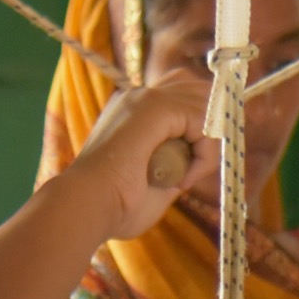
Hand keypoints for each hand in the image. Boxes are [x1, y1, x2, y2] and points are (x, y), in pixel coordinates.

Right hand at [64, 71, 210, 242]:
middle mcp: (139, 97)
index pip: (185, 97)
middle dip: (212, 129)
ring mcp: (146, 97)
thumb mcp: (153, 183)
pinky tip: (183, 178)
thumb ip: (174, 167)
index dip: (200, 130)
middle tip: (198, 168)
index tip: (189, 172)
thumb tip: (193, 166)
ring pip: (206, 107)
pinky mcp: (155, 107)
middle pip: (199, 92)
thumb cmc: (114, 206)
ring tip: (185, 178)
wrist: (86, 206)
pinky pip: (203, 121)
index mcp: (133, 111)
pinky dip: (205, 154)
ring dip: (208, 148)